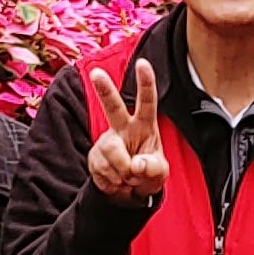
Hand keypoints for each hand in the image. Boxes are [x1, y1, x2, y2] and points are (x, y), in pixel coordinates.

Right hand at [86, 60, 169, 206]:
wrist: (128, 191)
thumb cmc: (148, 172)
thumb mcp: (159, 173)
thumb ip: (153, 168)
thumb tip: (137, 165)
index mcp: (144, 125)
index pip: (147, 102)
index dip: (146, 83)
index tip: (142, 63)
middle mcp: (123, 128)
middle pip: (113, 106)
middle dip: (105, 89)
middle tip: (96, 73)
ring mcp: (107, 141)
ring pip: (112, 151)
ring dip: (123, 172)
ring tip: (129, 178)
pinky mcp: (94, 156)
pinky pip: (103, 169)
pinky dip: (113, 182)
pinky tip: (118, 181)